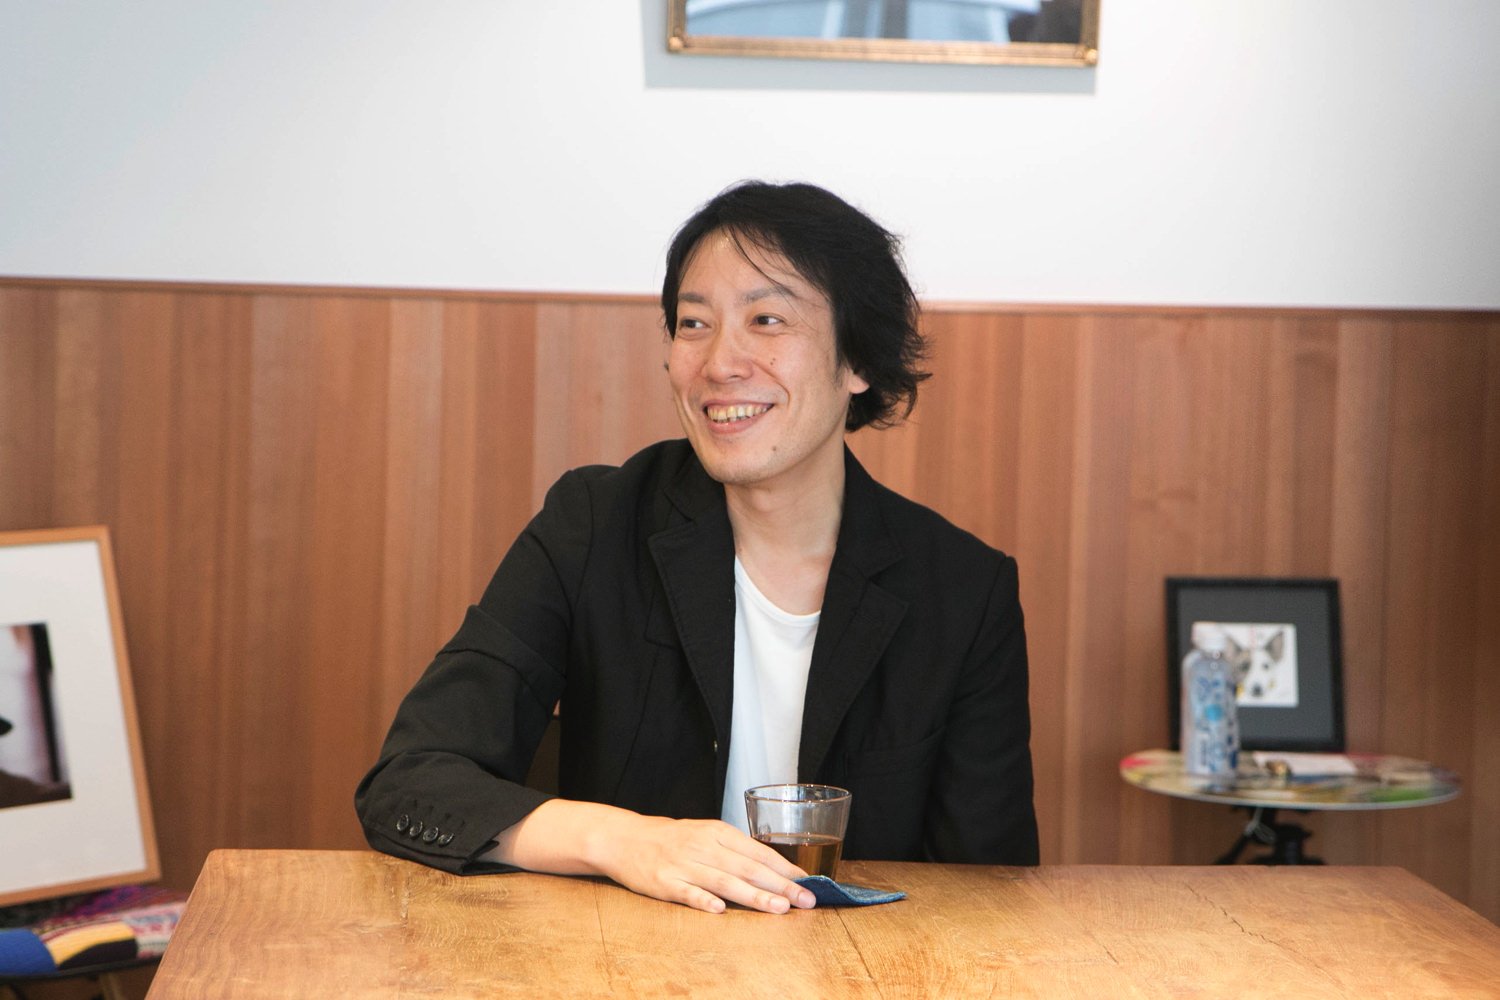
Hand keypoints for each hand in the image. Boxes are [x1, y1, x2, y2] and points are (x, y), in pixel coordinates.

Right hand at [488, 800, 816, 914]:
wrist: (625, 838)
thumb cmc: (673, 839)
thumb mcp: (706, 835)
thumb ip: (737, 851)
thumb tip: (776, 870)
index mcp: (718, 833)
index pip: (759, 852)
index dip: (786, 868)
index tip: (809, 882)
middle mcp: (704, 847)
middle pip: (748, 867)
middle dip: (780, 885)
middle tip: (805, 899)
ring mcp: (684, 865)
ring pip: (725, 881)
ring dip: (753, 895)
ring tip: (778, 908)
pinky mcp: (664, 883)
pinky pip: (687, 893)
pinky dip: (704, 900)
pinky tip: (720, 910)